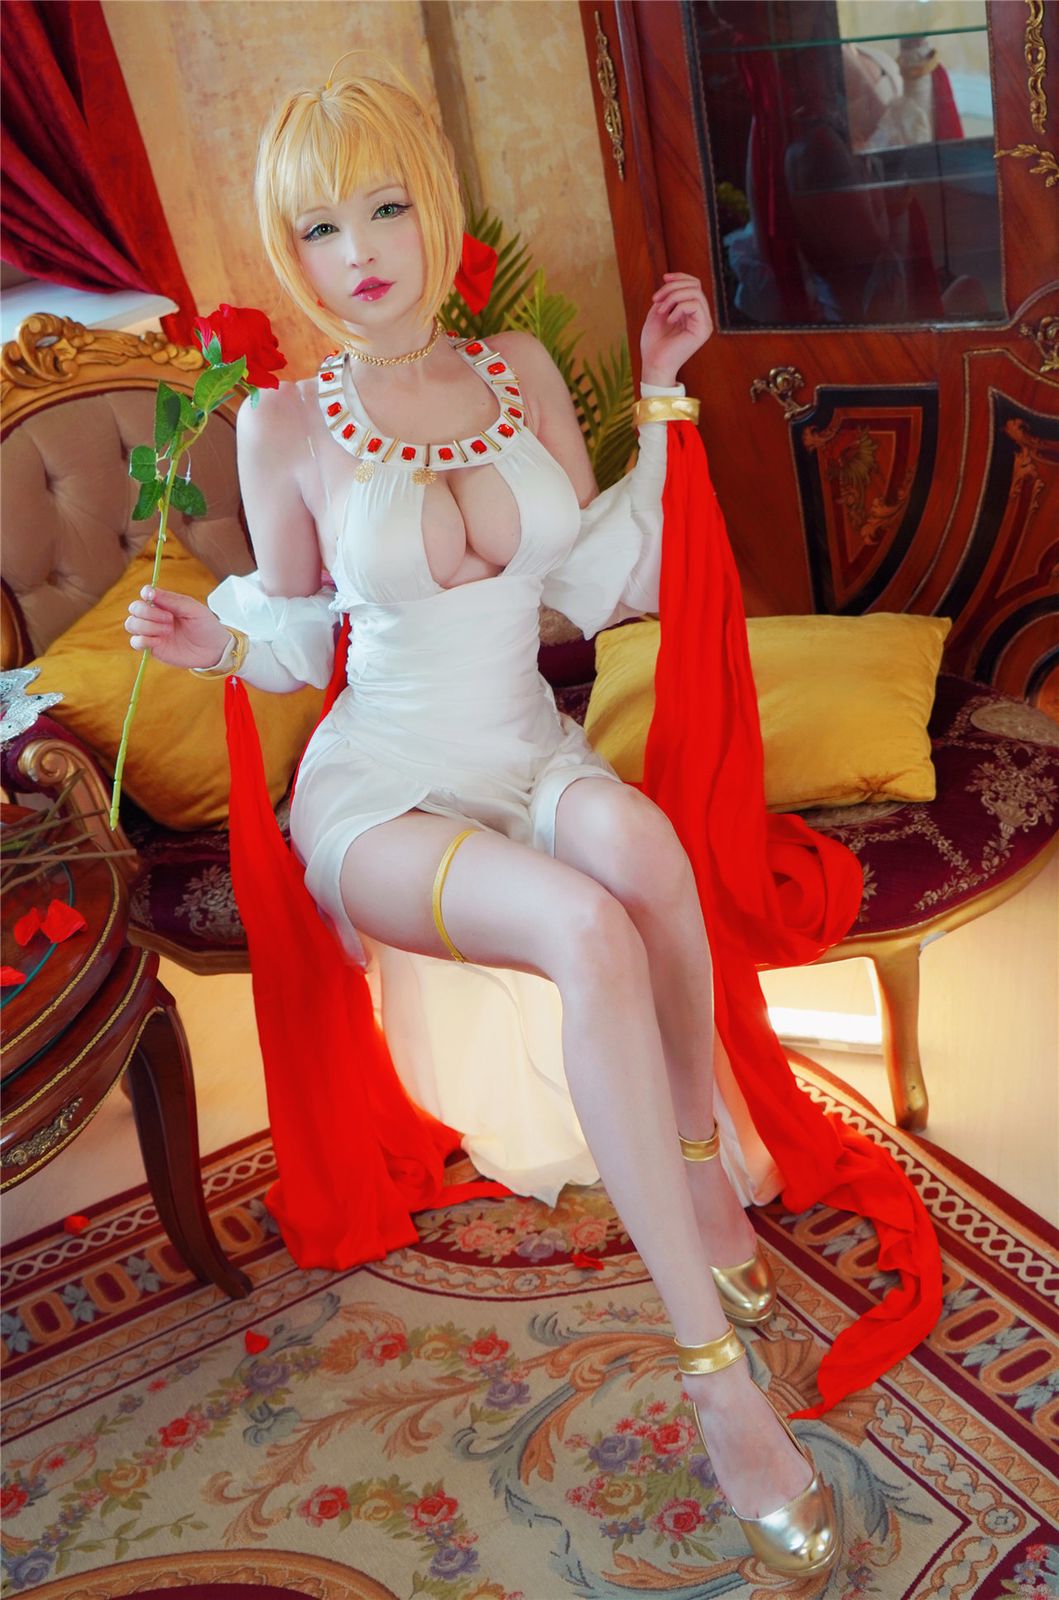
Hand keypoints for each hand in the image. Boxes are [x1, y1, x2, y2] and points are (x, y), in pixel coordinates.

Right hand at [124, 585, 230, 669]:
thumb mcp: (193, 609)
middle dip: (148, 613)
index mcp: (165, 603)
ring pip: (131, 624)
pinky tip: (158, 642)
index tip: (150, 596)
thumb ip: (172, 600)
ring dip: (147, 626)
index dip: (145, 594)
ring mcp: (152, 632)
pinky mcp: (152, 648)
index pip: (146, 594)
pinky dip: (143, 640)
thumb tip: (149, 591)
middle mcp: (155, 616)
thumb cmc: (205, 625)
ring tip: (168, 631)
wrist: (213, 649)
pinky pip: (135, 642)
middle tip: (169, 619)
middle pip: (134, 608)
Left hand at [640, 272, 713, 386]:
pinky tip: (669, 320)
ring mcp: (704, 323)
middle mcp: (701, 316)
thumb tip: (672, 280)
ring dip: (673, 297)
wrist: (653, 364)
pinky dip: (678, 307)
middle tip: (656, 300)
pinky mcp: (703, 329)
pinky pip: (694, 305)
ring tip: (660, 311)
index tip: (664, 278)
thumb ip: (667, 296)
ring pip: (695, 293)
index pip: (694, 285)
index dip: (680, 277)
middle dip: (673, 287)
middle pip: (695, 286)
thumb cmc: (654, 343)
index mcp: (692, 312)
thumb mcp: (658, 312)